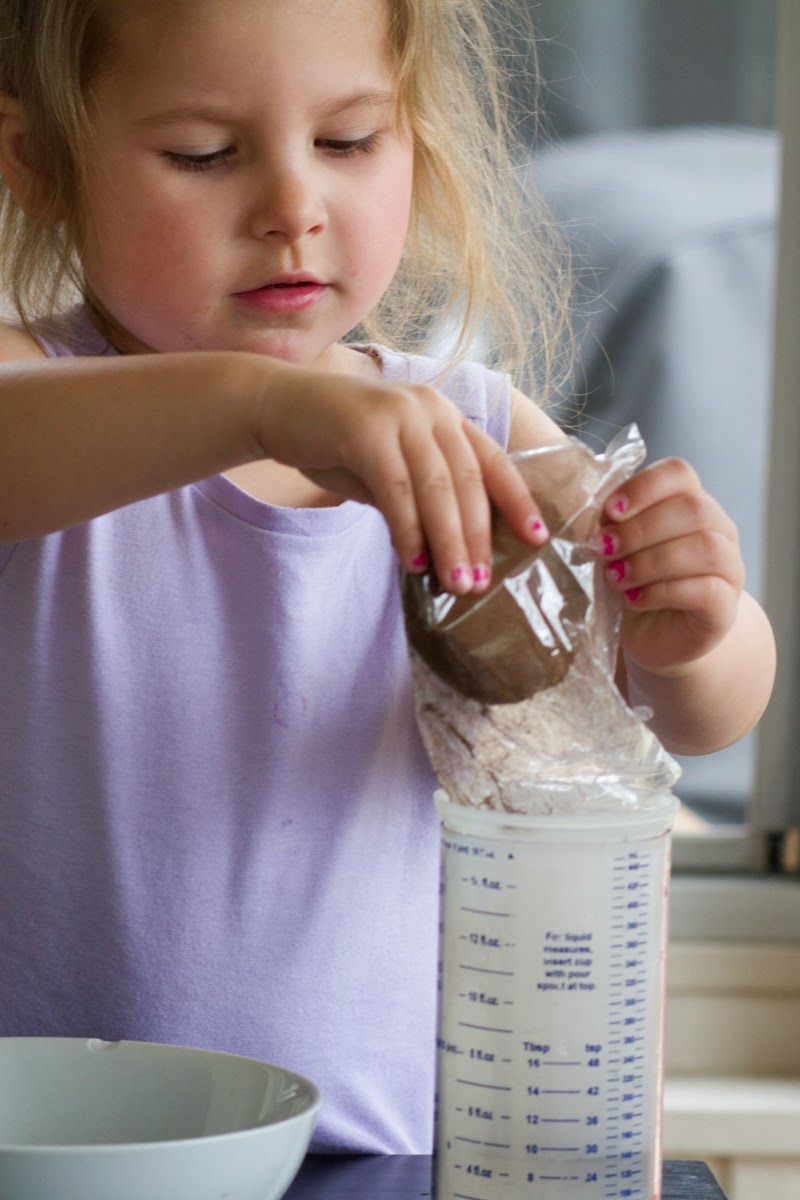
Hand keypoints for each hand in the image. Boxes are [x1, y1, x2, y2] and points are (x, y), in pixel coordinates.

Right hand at [257, 363, 548, 593]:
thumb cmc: (332, 441)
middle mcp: (430, 409)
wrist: (273, 406)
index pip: (493, 462)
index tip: (538, 539)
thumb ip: (418, 498)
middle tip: (480, 585)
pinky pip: (396, 489)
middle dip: (478, 538)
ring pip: (438, 487)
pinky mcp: (366, 428)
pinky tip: (414, 561)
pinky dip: (408, 528)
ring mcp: (399, 414)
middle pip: (469, 481)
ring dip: (449, 541)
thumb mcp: (386, 471)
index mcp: (444, 416)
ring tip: (456, 584)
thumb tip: (448, 549)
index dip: (519, 501)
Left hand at [595, 457, 744, 675]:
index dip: (644, 487)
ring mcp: (729, 568)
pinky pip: (705, 590)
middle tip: (605, 550)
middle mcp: (719, 530)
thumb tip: (597, 518)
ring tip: (616, 577)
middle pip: (693, 509)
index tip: (610, 511)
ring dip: (651, 562)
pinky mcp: (726, 607)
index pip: (679, 473)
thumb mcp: (619, 549)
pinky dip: (661, 593)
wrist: (658, 636)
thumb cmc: (635, 584)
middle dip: (640, 529)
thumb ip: (613, 527)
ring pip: (705, 548)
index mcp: (691, 503)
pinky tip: (634, 599)